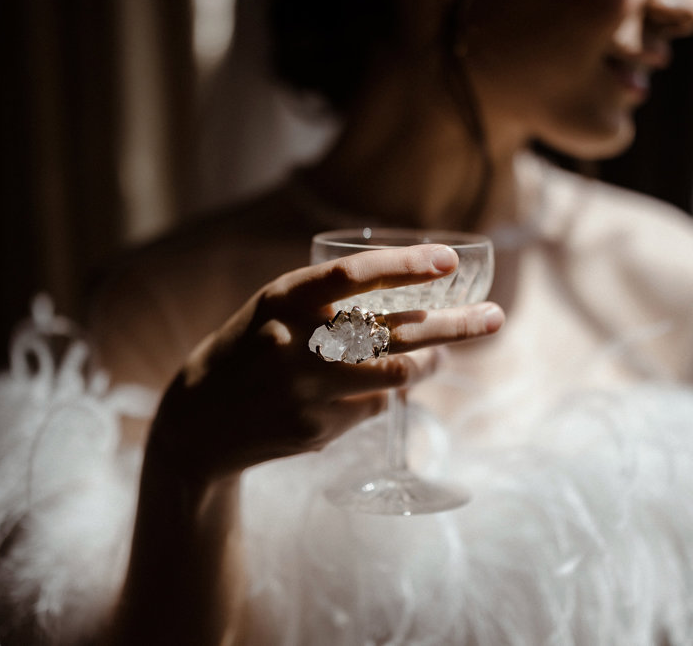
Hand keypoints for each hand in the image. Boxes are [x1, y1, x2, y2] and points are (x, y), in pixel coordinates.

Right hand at [146, 244, 504, 486]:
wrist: (197, 423)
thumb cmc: (245, 352)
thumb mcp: (272, 310)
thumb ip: (327, 302)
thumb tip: (409, 300)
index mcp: (282, 300)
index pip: (354, 275)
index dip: (406, 265)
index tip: (449, 261)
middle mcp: (296, 342)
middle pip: (393, 330)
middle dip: (454, 324)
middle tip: (495, 318)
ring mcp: (306, 391)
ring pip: (396, 376)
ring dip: (430, 362)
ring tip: (445, 354)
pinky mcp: (315, 430)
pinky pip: (372, 408)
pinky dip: (383, 397)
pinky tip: (376, 392)